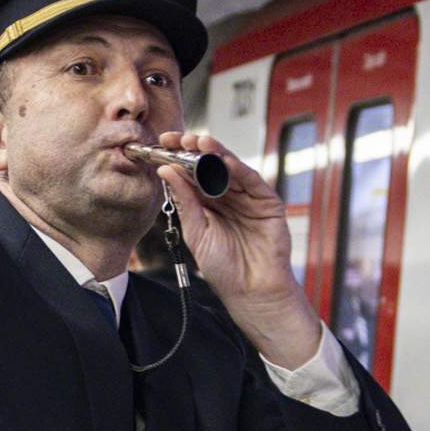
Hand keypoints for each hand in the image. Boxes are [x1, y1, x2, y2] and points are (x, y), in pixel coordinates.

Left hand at [153, 133, 322, 367]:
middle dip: (195, 150)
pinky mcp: (267, 202)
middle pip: (210, 166)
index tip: (162, 144)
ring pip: (230, 168)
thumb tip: (166, 171)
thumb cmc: (225, 269)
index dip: (177, 157)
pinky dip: (238, 169)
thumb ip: (185, 201)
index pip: (191, 174)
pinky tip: (224, 161)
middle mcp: (227, 197)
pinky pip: (251, 180)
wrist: (251, 292)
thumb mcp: (196, 233)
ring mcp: (247, 198)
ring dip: (215, 154)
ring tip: (200, 143)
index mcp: (207, 204)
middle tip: (180, 138)